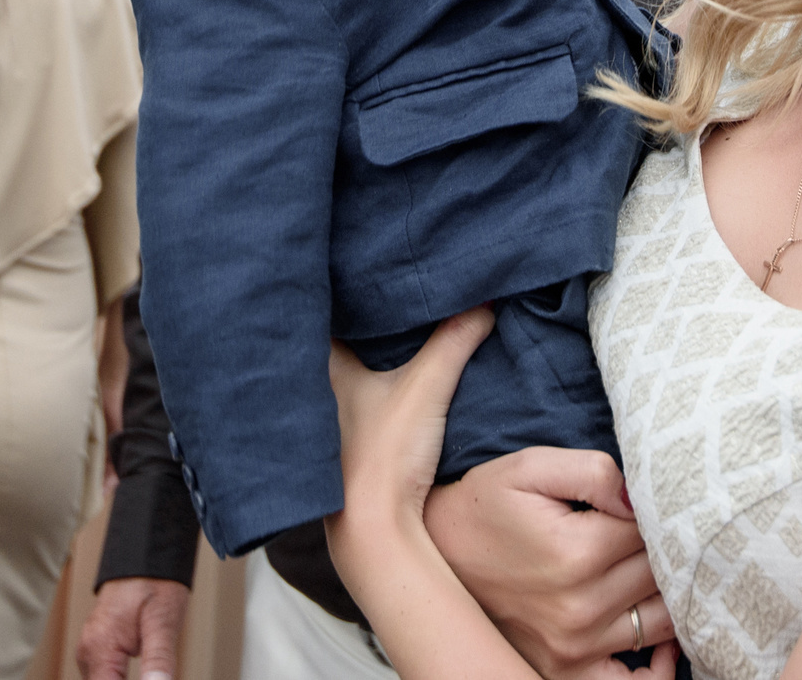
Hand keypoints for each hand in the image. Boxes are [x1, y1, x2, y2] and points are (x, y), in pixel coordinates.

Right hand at [77, 576, 188, 679]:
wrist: (144, 553)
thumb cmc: (155, 583)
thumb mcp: (163, 623)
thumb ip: (159, 660)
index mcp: (99, 647)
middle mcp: (88, 651)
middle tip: (153, 673)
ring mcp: (90, 648)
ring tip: (150, 672)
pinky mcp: (96, 646)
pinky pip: (103, 673)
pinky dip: (118, 679)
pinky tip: (142, 675)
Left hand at [328, 308, 493, 548]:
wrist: (374, 528)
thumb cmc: (384, 454)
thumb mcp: (426, 386)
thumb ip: (454, 340)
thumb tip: (483, 302)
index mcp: (326, 369)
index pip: (323, 318)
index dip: (341, 295)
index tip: (360, 272)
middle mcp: (319, 397)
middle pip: (333, 350)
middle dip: (355, 328)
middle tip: (380, 297)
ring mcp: (329, 429)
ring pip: (344, 383)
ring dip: (364, 367)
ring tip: (390, 337)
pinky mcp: (347, 455)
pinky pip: (359, 410)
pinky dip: (373, 398)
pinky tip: (394, 395)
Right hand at [331, 314, 667, 679]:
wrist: (433, 553)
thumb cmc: (484, 505)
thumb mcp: (530, 466)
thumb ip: (594, 471)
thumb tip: (640, 499)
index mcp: (578, 552)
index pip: (654, 533)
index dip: (656, 512)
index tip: (645, 502)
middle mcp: (580, 608)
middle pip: (661, 577)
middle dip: (664, 551)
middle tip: (654, 532)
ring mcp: (574, 647)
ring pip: (661, 622)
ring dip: (667, 596)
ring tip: (656, 572)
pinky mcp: (566, 671)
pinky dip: (658, 666)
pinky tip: (661, 642)